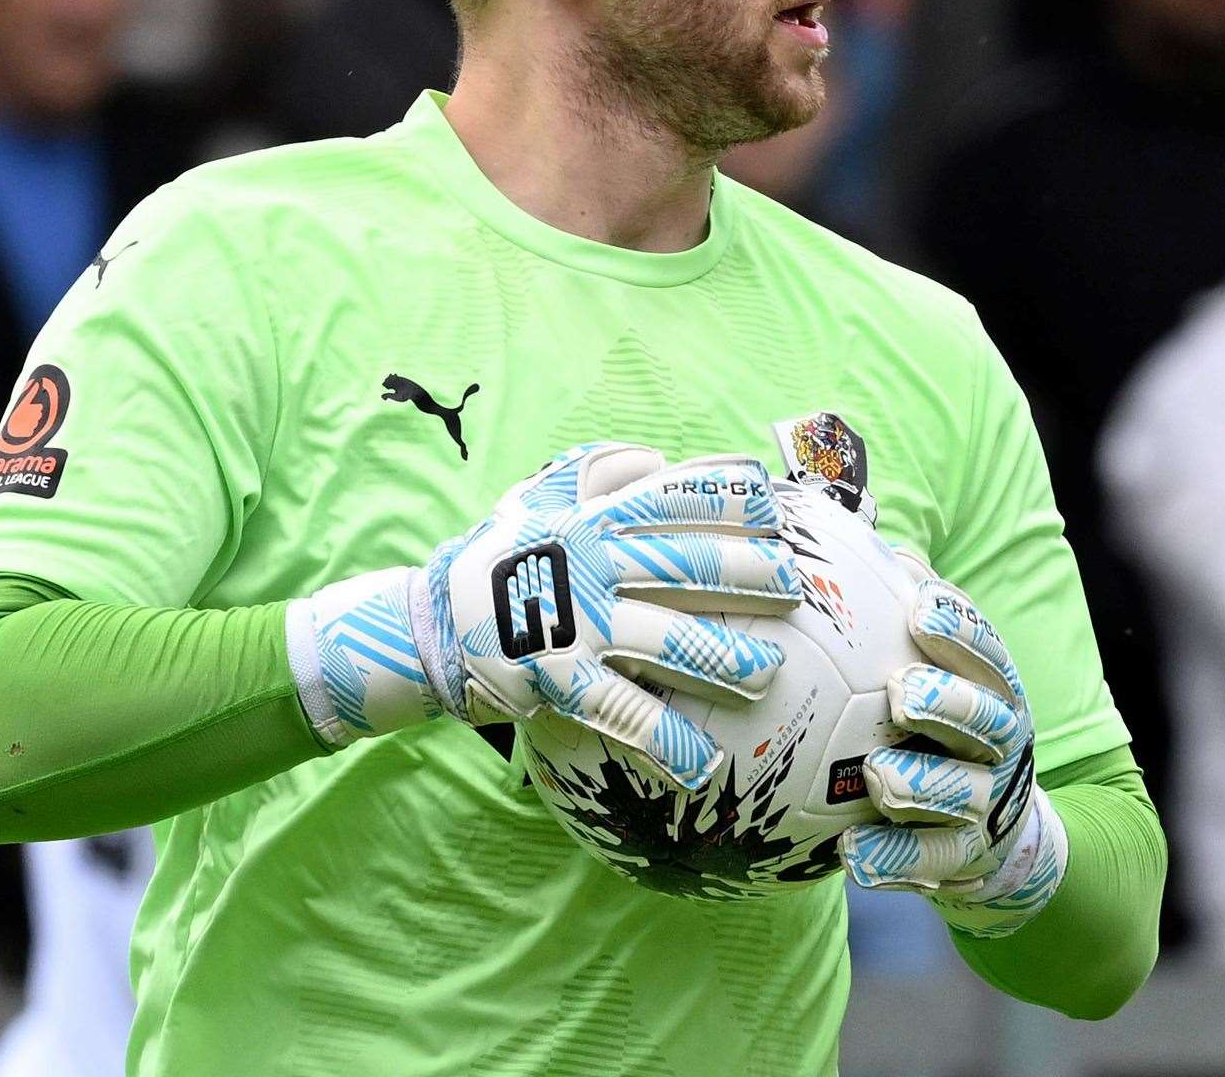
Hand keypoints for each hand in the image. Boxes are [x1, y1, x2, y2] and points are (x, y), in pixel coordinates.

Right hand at [289, 444, 800, 788]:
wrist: (428, 622)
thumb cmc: (502, 554)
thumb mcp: (542, 495)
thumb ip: (602, 471)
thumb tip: (663, 457)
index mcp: (594, 520)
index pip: (672, 500)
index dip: (728, 499)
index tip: (778, 506)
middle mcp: (592, 566)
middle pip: (683, 564)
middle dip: (746, 571)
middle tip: (797, 586)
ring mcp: (578, 624)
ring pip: (663, 638)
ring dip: (720, 658)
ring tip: (769, 673)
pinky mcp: (559, 680)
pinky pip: (622, 712)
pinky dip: (664, 741)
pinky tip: (703, 768)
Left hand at [840, 574, 1066, 937]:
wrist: (996, 834)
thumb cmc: (942, 723)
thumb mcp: (935, 665)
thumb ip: (900, 610)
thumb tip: (855, 535)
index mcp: (993, 689)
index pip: (987, 652)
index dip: (960, 629)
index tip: (921, 607)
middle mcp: (999, 745)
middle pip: (987, 722)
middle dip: (950, 704)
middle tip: (903, 693)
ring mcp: (985, 806)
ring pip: (959, 795)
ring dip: (921, 783)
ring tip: (880, 776)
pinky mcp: (961, 861)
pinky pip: (926, 863)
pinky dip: (891, 860)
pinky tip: (851, 855)